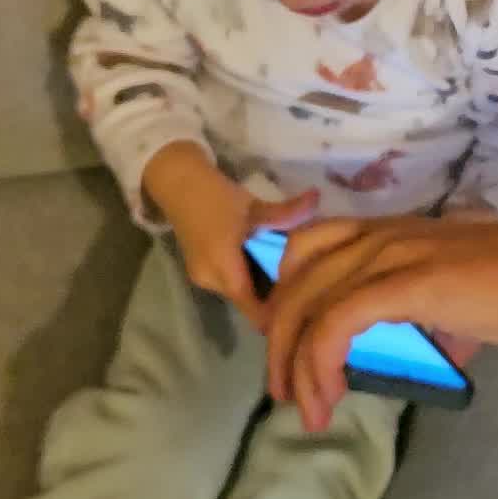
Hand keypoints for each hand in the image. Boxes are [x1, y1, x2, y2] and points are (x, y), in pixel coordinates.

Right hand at [141, 143, 318, 326]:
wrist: (178, 184)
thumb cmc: (215, 196)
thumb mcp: (253, 206)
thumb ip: (285, 212)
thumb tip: (318, 198)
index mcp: (224, 270)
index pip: (255, 310)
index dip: (279, 314)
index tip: (306, 308)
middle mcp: (211, 282)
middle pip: (250, 303)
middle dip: (275, 297)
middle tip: (305, 283)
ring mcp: (204, 279)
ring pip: (241, 292)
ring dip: (261, 285)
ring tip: (288, 271)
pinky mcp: (201, 271)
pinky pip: (232, 282)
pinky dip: (248, 275)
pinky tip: (264, 260)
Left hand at [266, 211, 497, 431]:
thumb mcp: (453, 300)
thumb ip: (434, 321)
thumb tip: (439, 353)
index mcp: (379, 236)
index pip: (302, 254)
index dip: (286, 305)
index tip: (294, 355)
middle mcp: (370, 239)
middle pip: (292, 285)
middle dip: (278, 346)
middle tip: (287, 394)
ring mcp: (383, 258)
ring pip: (306, 307)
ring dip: (294, 364)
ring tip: (305, 408)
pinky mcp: (400, 284)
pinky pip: (336, 322)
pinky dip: (320, 362)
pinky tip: (330, 394)